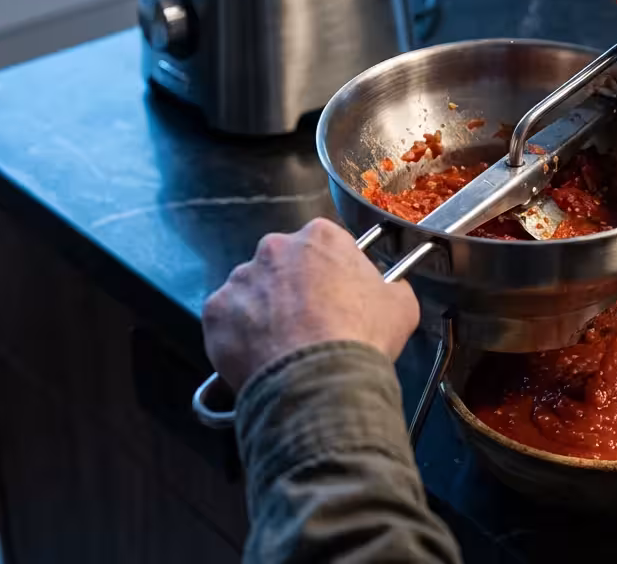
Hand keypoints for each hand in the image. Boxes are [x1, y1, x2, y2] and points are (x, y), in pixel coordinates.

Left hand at [203, 218, 419, 392]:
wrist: (319, 380)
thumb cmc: (360, 337)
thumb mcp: (400, 305)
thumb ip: (391, 286)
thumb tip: (388, 288)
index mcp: (320, 236)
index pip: (324, 246)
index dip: (331, 275)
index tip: (336, 298)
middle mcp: (274, 247)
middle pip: (283, 264)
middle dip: (292, 289)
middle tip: (309, 324)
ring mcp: (241, 278)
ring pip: (252, 292)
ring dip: (264, 312)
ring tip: (284, 346)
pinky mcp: (216, 310)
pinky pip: (227, 321)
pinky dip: (239, 336)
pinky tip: (261, 356)